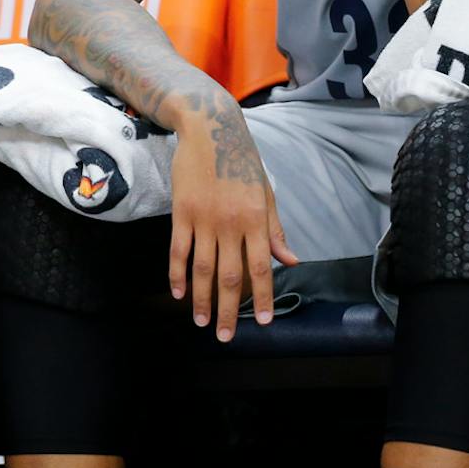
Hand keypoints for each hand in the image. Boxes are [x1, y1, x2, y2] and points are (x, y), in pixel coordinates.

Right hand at [167, 96, 298, 339]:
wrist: (211, 131)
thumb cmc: (243, 162)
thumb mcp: (266, 193)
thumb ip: (275, 230)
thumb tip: (290, 261)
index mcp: (256, 219)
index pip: (261, 266)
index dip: (262, 296)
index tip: (263, 321)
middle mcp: (231, 223)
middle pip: (229, 275)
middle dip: (228, 310)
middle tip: (225, 336)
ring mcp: (204, 219)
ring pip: (202, 268)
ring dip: (201, 299)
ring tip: (201, 323)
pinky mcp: (181, 213)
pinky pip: (178, 250)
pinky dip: (178, 274)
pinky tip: (179, 293)